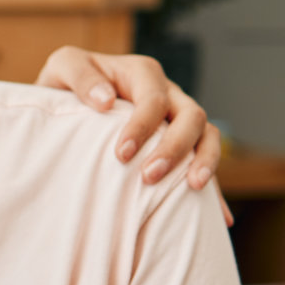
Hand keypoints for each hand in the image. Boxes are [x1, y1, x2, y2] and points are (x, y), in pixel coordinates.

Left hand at [35, 46, 232, 224]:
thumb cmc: (66, 83)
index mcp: (142, 73)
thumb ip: (79, 76)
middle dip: (175, 147)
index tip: (121, 154)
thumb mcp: (63, 66)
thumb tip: (105, 100)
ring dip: (205, 160)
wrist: (69, 102)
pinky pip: (205, 162)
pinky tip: (220, 217)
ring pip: (208, 134)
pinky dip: (216, 190)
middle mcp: (168, 93)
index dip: (141, 126)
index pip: (153, 98)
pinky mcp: (182, 145)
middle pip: (191, 115)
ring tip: (194, 188)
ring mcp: (179, 119)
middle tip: (148, 176)